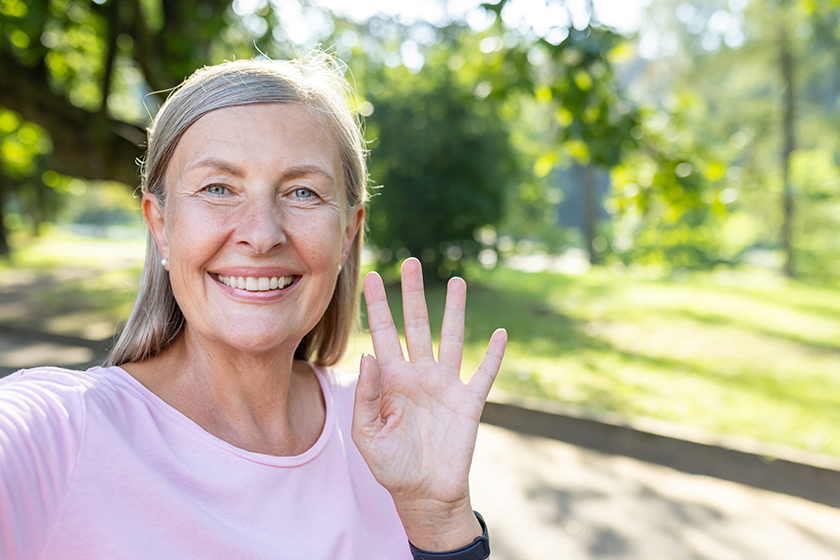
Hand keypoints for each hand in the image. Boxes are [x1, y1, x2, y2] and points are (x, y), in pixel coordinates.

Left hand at [352, 258, 506, 551]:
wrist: (424, 494)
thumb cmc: (391, 465)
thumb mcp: (367, 434)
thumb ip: (365, 396)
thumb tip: (368, 355)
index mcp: (391, 379)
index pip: (382, 334)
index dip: (378, 306)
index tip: (372, 276)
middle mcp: (419, 374)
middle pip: (417, 325)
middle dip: (413, 294)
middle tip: (410, 261)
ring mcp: (446, 386)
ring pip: (452, 339)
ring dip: (454, 311)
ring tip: (456, 281)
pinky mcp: (469, 402)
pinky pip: (483, 374)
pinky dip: (493, 355)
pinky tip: (500, 334)